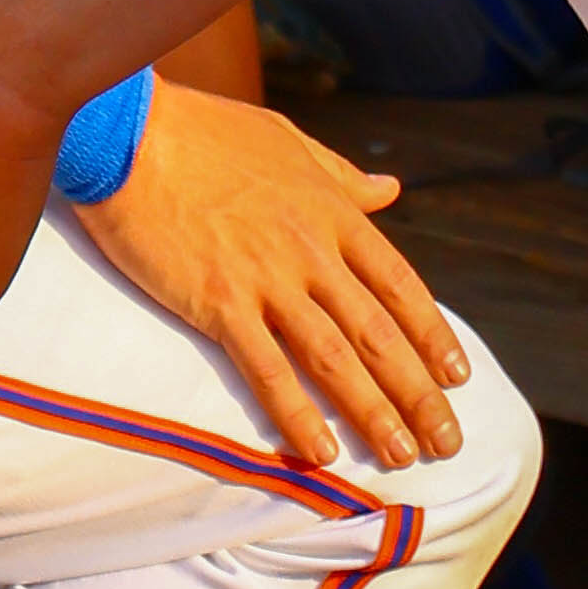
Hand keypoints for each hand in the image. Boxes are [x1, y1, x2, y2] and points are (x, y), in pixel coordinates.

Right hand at [81, 88, 465, 470]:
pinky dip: (298, 414)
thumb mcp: (286, 141)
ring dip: (374, 412)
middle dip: (419, 393)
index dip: (433, 335)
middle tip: (447, 442)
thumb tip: (391, 189)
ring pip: (336, 357)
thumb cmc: (202, 131)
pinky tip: (322, 453)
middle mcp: (311, 250)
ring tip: (402, 457)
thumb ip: (341, 175)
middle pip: (379, 332)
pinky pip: (267, 369)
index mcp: (331, 212)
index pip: (400, 285)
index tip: (458, 376)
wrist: (129, 131)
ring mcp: (267, 278)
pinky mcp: (218, 301)